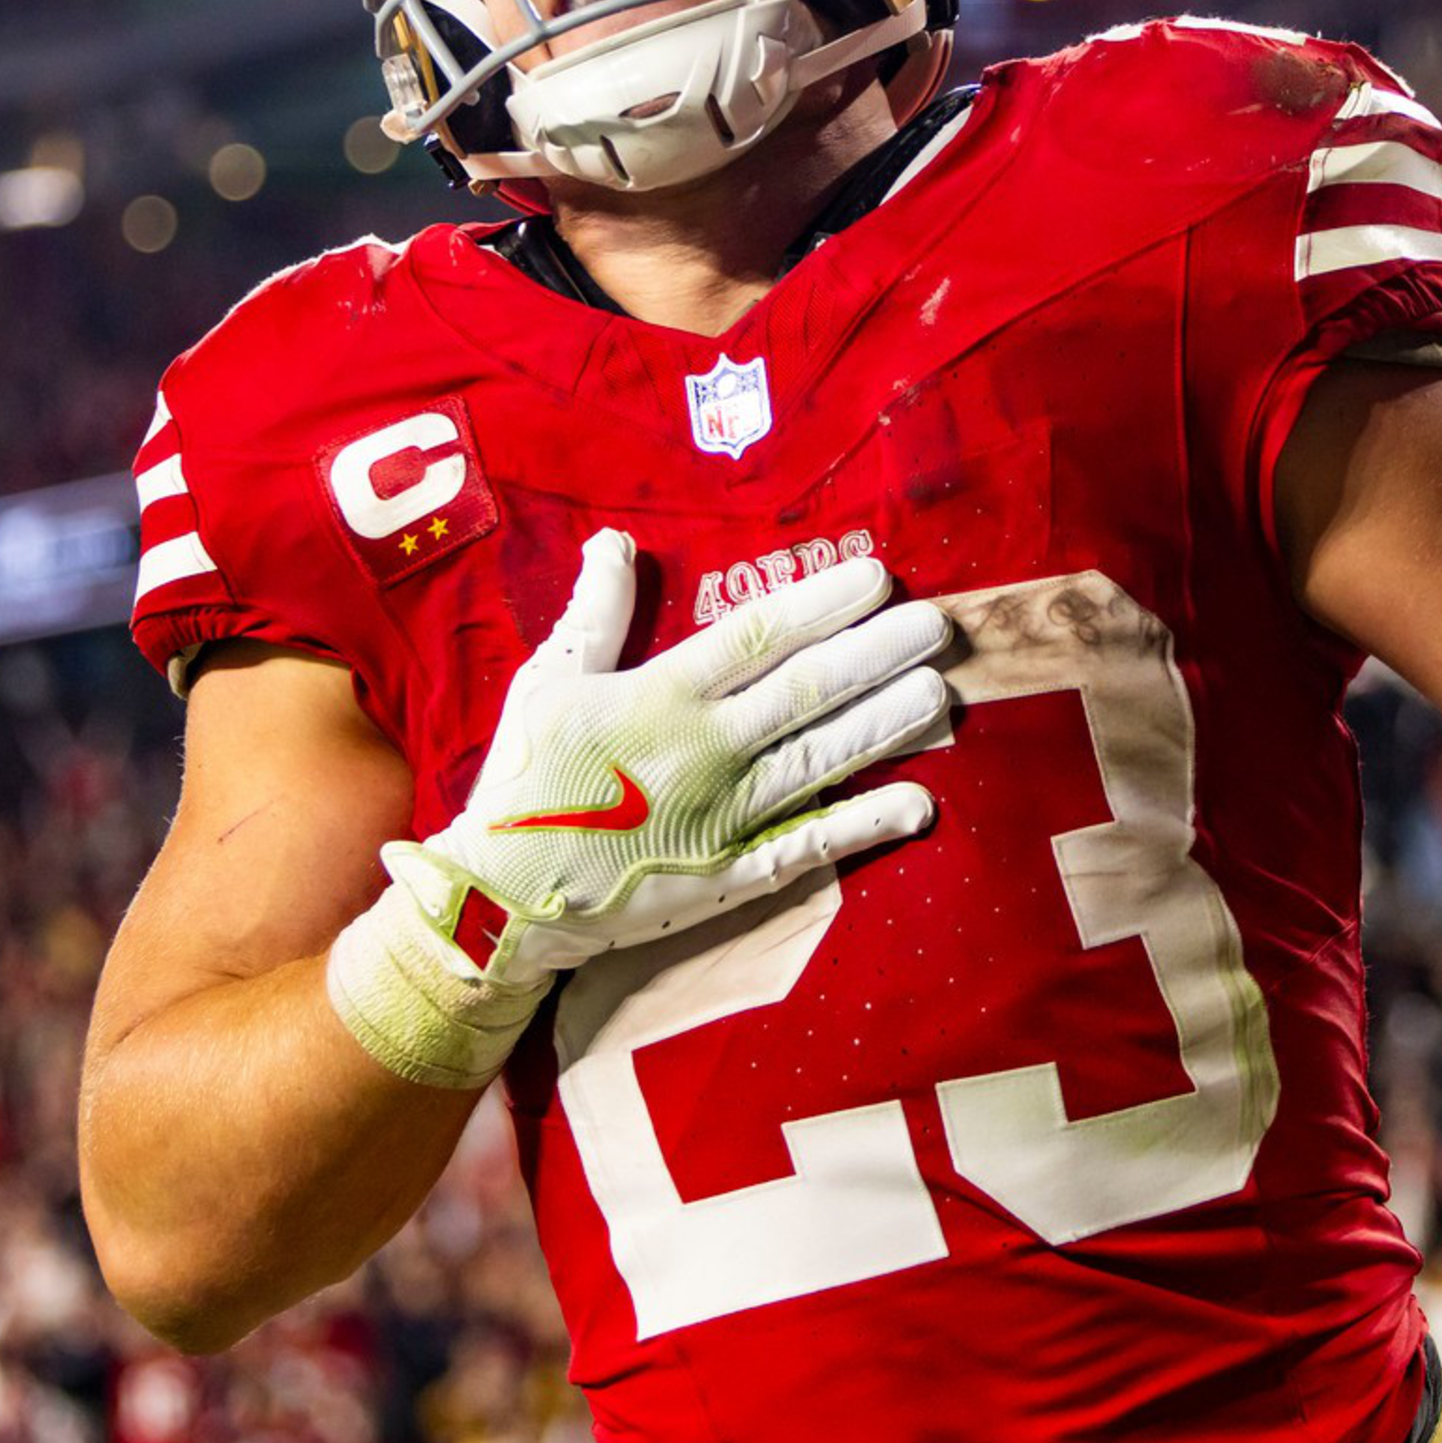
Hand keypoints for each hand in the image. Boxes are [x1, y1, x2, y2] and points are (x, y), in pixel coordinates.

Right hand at [327, 529, 950, 1088]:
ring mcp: (725, 817)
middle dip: (878, 653)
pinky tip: (919, 805)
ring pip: (822, 760)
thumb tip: (616, 542)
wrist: (499, 900)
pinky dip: (865, 826)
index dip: (821, 603)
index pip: (757, 636)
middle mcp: (706, 751)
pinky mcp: (732, 874)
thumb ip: (593, 614)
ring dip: (887, 726)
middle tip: (939, 625)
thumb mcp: (544, 682)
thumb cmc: (521, 781)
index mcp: (660, 696)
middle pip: (808, 691)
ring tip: (942, 694)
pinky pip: (810, 845)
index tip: (876, 575)